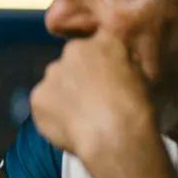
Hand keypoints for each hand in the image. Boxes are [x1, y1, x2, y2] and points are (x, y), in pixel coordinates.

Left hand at [30, 32, 155, 159]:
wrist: (113, 135)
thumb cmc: (135, 108)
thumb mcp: (141, 77)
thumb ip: (121, 65)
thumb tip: (115, 68)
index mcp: (102, 43)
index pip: (97, 46)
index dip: (101, 65)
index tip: (106, 80)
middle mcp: (71, 52)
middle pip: (72, 63)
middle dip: (79, 78)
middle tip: (92, 100)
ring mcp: (51, 75)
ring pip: (55, 82)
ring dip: (64, 94)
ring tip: (81, 116)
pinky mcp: (37, 97)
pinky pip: (44, 103)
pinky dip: (52, 113)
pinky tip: (69, 125)